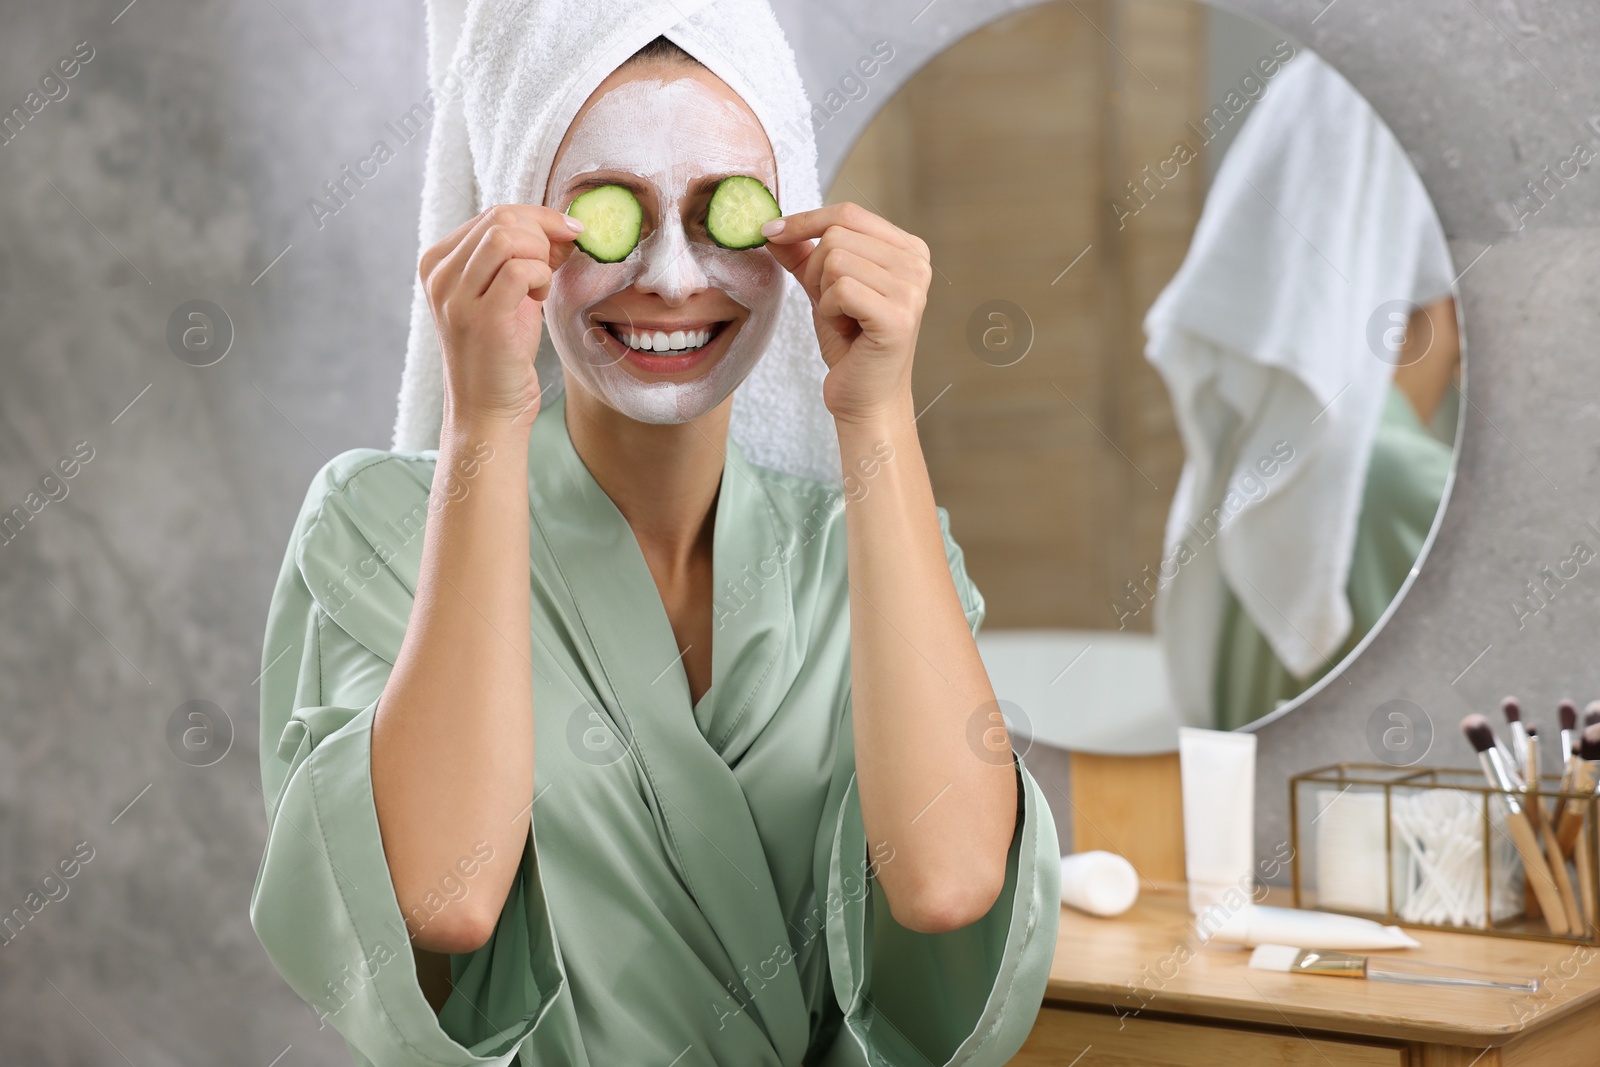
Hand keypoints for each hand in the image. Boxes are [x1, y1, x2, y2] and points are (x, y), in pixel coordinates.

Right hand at [419, 204, 583, 430]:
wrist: (488, 411)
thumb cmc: (501, 355)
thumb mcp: (506, 295)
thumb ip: (522, 257)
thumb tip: (561, 226)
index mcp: (438, 263)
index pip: (492, 213)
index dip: (538, 219)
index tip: (565, 237)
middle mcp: (439, 275)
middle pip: (501, 218)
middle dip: (543, 232)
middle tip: (559, 260)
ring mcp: (456, 296)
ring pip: (507, 237)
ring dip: (540, 254)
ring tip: (542, 284)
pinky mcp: (481, 318)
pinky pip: (519, 269)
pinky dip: (541, 277)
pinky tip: (539, 299)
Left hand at [762, 203, 932, 424]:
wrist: (865, 398)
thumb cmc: (850, 345)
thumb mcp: (824, 289)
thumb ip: (804, 255)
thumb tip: (772, 228)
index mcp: (908, 250)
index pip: (848, 213)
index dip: (805, 220)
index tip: (770, 232)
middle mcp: (917, 264)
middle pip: (837, 235)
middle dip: (815, 270)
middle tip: (831, 305)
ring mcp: (912, 290)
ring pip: (835, 259)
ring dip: (823, 294)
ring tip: (842, 319)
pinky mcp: (898, 316)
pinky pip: (840, 289)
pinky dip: (829, 311)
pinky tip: (846, 329)